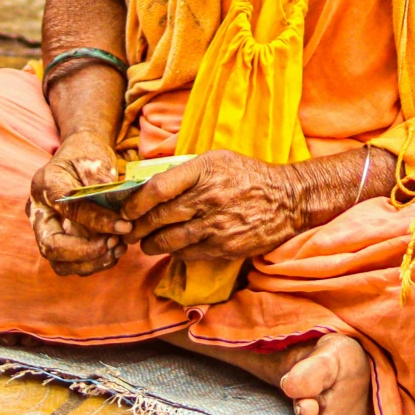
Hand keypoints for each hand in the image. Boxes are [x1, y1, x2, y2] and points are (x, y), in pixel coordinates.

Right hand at [28, 130, 130, 275]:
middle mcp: (39, 211)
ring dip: (92, 262)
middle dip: (85, 252)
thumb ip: (102, 187)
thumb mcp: (95, 162)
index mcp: (44, 184)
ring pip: (60, 263)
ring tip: (118, 247)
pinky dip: (95, 263)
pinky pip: (73, 265)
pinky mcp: (62, 242)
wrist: (81, 157)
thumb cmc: (87, 155)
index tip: (123, 225)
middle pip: (50, 247)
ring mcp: (48, 230)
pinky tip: (115, 251)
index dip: (95, 220)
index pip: (66, 208)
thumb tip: (120, 219)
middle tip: (114, 243)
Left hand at [121, 149, 309, 267]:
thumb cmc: (248, 176)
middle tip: (128, 232)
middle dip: (136, 228)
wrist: (287, 200)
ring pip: (169, 241)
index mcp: (204, 171)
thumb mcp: (217, 160)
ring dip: (151, 245)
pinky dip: (175, 253)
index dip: (135, 203)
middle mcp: (208, 198)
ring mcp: (216, 225)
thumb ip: (185, 172)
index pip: (158, 189)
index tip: (127, 210)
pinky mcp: (225, 247)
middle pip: (158, 218)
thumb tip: (150, 186)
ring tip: (146, 244)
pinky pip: (188, 254)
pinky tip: (172, 249)